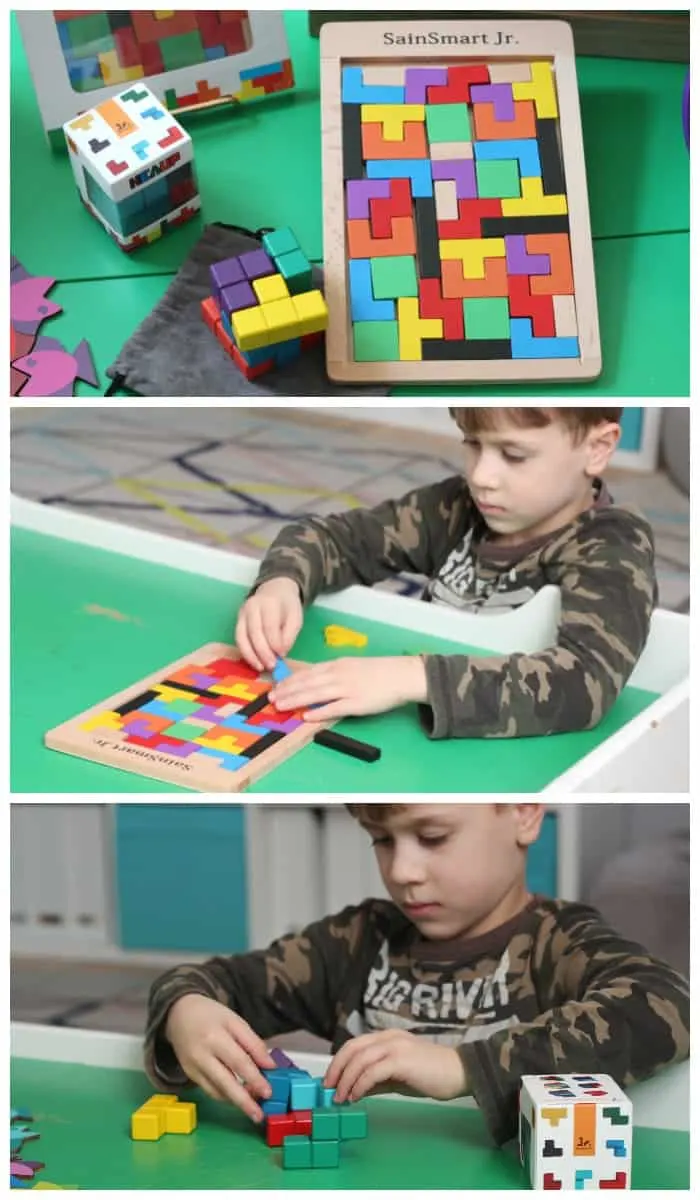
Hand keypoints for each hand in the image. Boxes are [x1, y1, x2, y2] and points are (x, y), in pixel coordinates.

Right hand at [164, 994, 276, 1121]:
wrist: (177, 1014)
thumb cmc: (211, 1015)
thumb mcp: (235, 1021)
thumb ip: (253, 1043)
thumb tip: (269, 1066)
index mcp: (216, 1036)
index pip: (239, 1061)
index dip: (255, 1078)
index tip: (269, 1092)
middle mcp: (202, 1055)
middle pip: (226, 1082)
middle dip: (244, 1101)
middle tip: (259, 1116)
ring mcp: (193, 1068)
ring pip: (217, 1091)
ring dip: (236, 1101)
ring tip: (253, 1108)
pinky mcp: (189, 1076)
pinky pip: (209, 1090)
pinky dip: (225, 1096)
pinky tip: (237, 1097)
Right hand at [235, 578, 302, 672]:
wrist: (275, 590)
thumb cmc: (287, 606)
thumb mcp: (296, 617)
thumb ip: (289, 635)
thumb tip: (281, 653)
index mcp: (269, 602)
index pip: (269, 625)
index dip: (275, 643)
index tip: (282, 655)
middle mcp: (252, 606)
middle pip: (254, 632)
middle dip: (263, 652)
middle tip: (272, 666)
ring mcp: (242, 613)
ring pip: (242, 637)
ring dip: (251, 655)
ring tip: (262, 667)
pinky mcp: (237, 621)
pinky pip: (238, 639)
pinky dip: (246, 653)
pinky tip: (255, 662)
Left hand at [269, 656, 427, 720]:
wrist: (401, 675)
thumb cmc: (379, 672)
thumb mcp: (353, 666)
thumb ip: (334, 673)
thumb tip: (314, 682)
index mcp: (337, 665)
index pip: (308, 672)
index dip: (290, 680)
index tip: (276, 686)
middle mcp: (339, 675)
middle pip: (307, 683)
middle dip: (286, 691)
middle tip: (270, 698)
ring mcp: (347, 689)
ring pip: (315, 694)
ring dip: (296, 700)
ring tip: (280, 706)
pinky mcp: (357, 703)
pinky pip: (334, 708)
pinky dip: (319, 712)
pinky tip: (306, 716)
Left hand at [324, 1030, 467, 1103]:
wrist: (459, 1072)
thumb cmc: (430, 1075)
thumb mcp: (398, 1077)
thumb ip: (377, 1080)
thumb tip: (354, 1091)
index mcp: (386, 1037)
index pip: (354, 1045)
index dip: (338, 1062)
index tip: (330, 1081)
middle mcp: (388, 1037)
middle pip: (352, 1048)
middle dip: (336, 1069)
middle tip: (329, 1089)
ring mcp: (395, 1046)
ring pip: (359, 1059)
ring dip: (346, 1080)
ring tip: (341, 1098)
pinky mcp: (401, 1060)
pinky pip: (372, 1071)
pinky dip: (360, 1084)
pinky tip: (357, 1097)